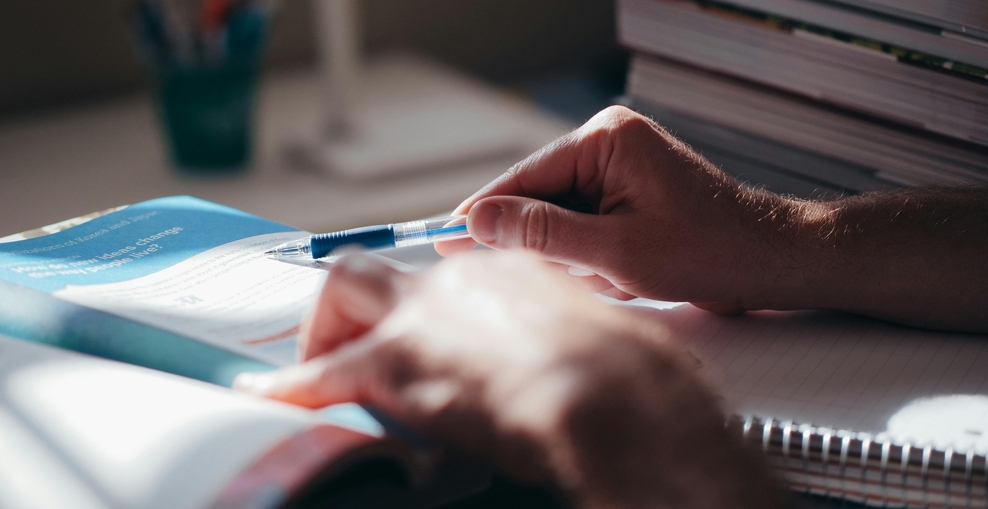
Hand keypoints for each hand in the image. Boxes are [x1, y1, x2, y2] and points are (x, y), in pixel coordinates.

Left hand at [235, 252, 778, 508]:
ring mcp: (426, 313)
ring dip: (322, 339)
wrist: (621, 400)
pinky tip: (262, 402)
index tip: (416, 334)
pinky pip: (322, 372)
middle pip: (376, 269)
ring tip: (318, 379)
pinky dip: (290, 387)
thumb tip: (560, 375)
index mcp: (511, 271)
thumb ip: (561, 346)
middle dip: (350, 308)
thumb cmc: (636, 383)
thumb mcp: (600, 346)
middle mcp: (460, 277)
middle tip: (347, 351)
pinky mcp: (399, 361)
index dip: (418, 310)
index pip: (441, 278)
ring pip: (342, 296)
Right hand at [437, 105, 796, 313]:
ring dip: (574, 256)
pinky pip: (583, 225)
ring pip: (559, 217)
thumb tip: (479, 221)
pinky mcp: (626, 193)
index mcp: (605, 140)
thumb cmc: (707, 251)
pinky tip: (623, 274)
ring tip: (615, 276)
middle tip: (538, 273)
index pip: (524, 176)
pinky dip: (591, 257)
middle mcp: (608, 144)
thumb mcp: (614, 251)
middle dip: (540, 242)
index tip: (443, 239)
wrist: (766, 261)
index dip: (482, 213)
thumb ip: (542, 234)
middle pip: (538, 196)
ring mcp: (619, 168)